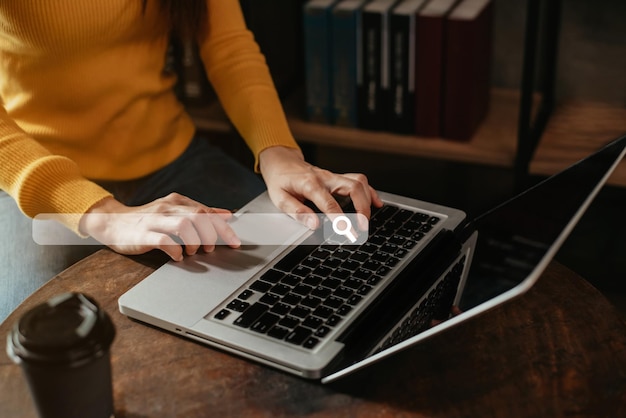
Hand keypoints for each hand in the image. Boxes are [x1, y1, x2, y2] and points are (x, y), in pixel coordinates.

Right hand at [79, 193, 240, 260]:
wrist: (111, 222)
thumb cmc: (147, 220)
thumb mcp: (174, 212)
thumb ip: (200, 212)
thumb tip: (226, 215)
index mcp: (177, 201)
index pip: (206, 211)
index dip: (224, 228)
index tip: (235, 242)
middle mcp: (167, 208)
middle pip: (199, 216)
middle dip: (211, 235)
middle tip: (210, 248)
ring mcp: (154, 220)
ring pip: (184, 225)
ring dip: (194, 241)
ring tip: (193, 251)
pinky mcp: (142, 235)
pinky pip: (163, 240)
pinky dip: (175, 250)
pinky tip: (177, 256)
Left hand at [258, 146, 382, 228]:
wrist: (281, 161)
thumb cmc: (280, 179)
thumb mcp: (280, 198)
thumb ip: (297, 212)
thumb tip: (314, 224)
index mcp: (310, 184)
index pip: (329, 204)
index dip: (341, 220)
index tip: (349, 233)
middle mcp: (325, 178)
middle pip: (353, 187)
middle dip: (362, 209)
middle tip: (362, 227)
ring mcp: (333, 176)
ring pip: (359, 182)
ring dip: (367, 200)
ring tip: (366, 219)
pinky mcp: (337, 177)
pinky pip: (359, 180)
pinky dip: (370, 192)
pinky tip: (376, 203)